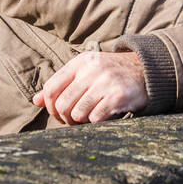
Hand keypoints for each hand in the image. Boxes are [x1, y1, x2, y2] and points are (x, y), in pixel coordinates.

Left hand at [33, 51, 147, 124]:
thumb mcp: (86, 72)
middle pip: (62, 104)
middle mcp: (92, 69)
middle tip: (74, 119)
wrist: (146, 71)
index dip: (50, 105)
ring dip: (81, 121)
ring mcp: (105, 82)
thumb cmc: (111, 74)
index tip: (58, 112)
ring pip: (77, 113)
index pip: (51, 87)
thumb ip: (62, 84)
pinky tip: (103, 115)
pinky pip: (95, 118)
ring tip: (90, 117)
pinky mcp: (118, 95)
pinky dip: (97, 121)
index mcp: (81, 62)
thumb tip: (35, 100)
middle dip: (65, 117)